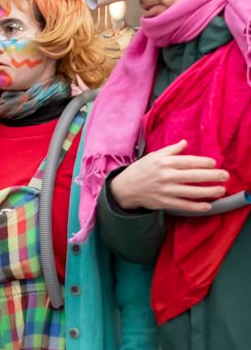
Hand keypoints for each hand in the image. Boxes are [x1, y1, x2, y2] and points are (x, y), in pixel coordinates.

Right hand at [109, 140, 227, 213]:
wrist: (124, 188)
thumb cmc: (141, 170)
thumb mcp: (153, 156)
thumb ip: (171, 150)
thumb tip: (185, 143)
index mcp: (164, 163)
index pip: (188, 161)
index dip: (204, 162)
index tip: (214, 163)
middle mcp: (166, 176)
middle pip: (193, 176)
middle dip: (212, 176)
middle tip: (225, 175)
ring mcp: (165, 190)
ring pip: (190, 191)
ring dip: (208, 192)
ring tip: (220, 190)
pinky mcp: (163, 202)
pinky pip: (182, 205)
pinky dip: (195, 206)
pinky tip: (207, 206)